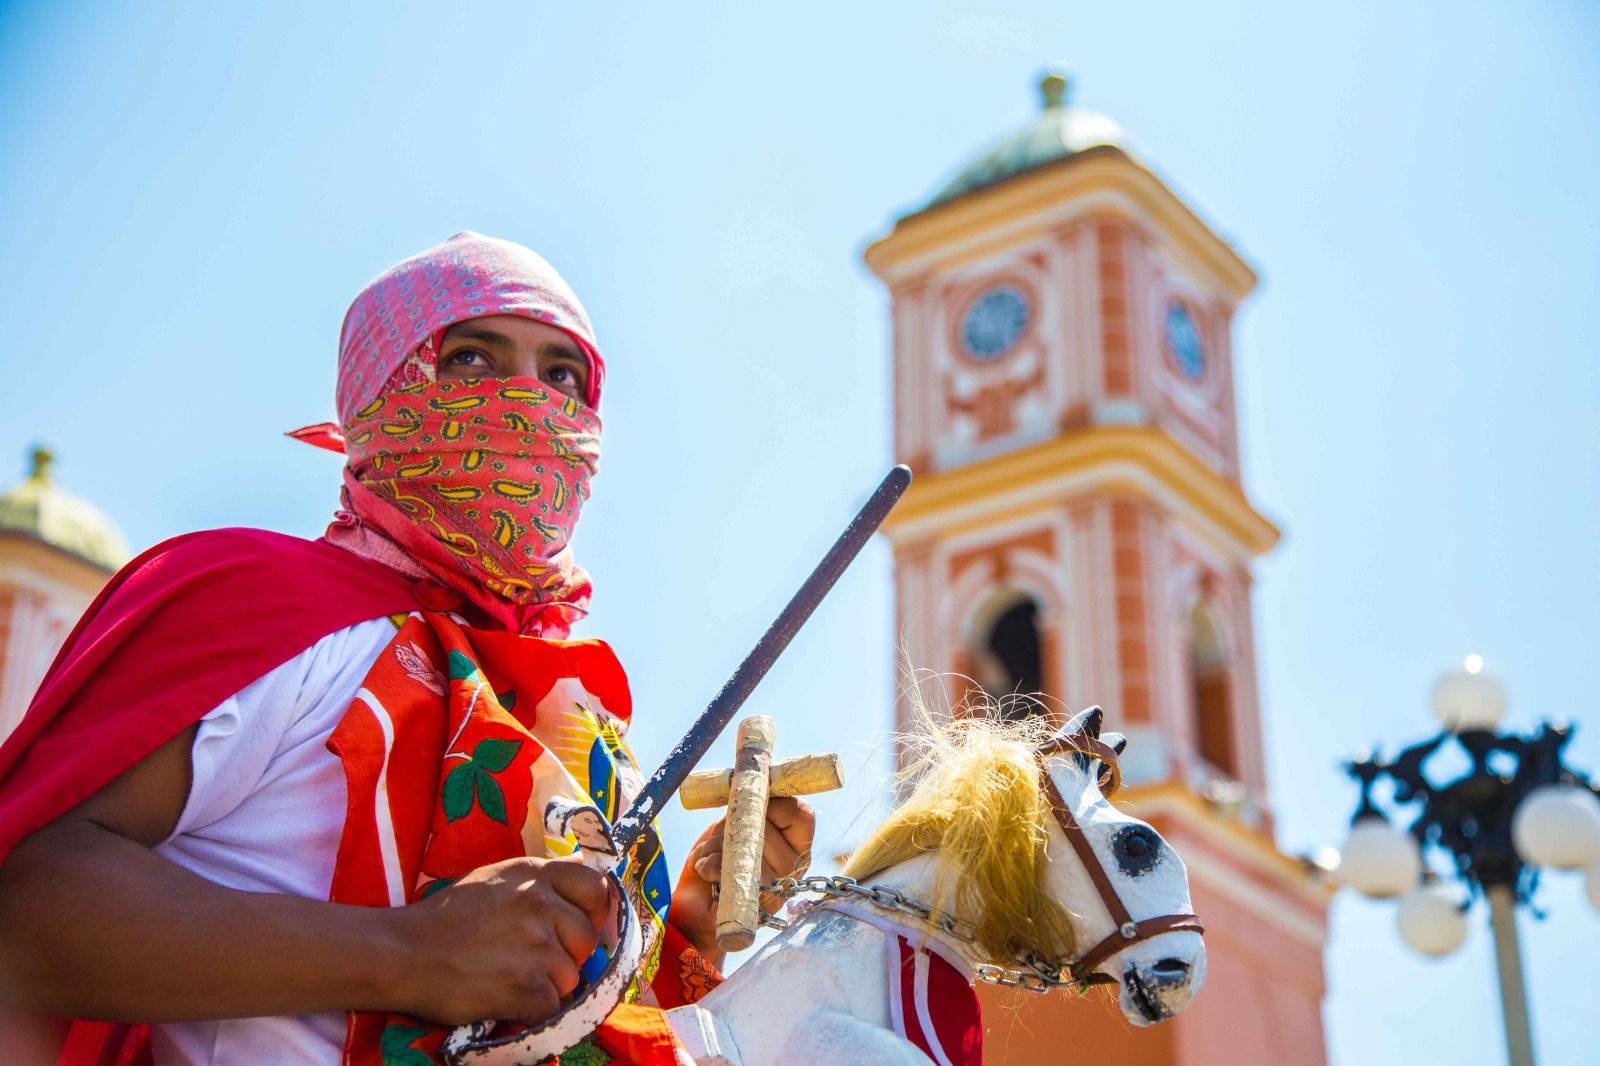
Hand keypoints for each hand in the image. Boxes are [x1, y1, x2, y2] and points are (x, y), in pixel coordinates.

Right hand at [388, 855, 614, 1024]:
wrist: (402, 953)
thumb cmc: (443, 919)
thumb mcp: (494, 880)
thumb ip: (536, 883)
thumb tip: (578, 886)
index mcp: (534, 874)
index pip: (596, 887)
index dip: (597, 911)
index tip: (587, 925)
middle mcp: (541, 903)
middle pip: (587, 939)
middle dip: (568, 956)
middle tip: (533, 962)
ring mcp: (536, 944)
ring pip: (571, 976)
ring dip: (548, 986)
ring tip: (510, 980)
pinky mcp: (527, 984)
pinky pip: (552, 1005)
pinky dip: (534, 1011)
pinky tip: (507, 1001)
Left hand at [671, 796, 815, 961]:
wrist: (692, 903)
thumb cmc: (719, 856)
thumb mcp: (738, 822)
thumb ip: (750, 804)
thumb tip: (754, 777)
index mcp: (797, 846)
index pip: (801, 812)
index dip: (771, 801)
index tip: (748, 804)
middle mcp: (794, 870)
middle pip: (766, 827)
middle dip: (730, 825)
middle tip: (720, 838)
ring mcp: (777, 891)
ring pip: (746, 848)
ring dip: (714, 846)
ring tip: (709, 859)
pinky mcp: (754, 909)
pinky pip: (731, 871)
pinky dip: (708, 864)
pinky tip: (706, 874)